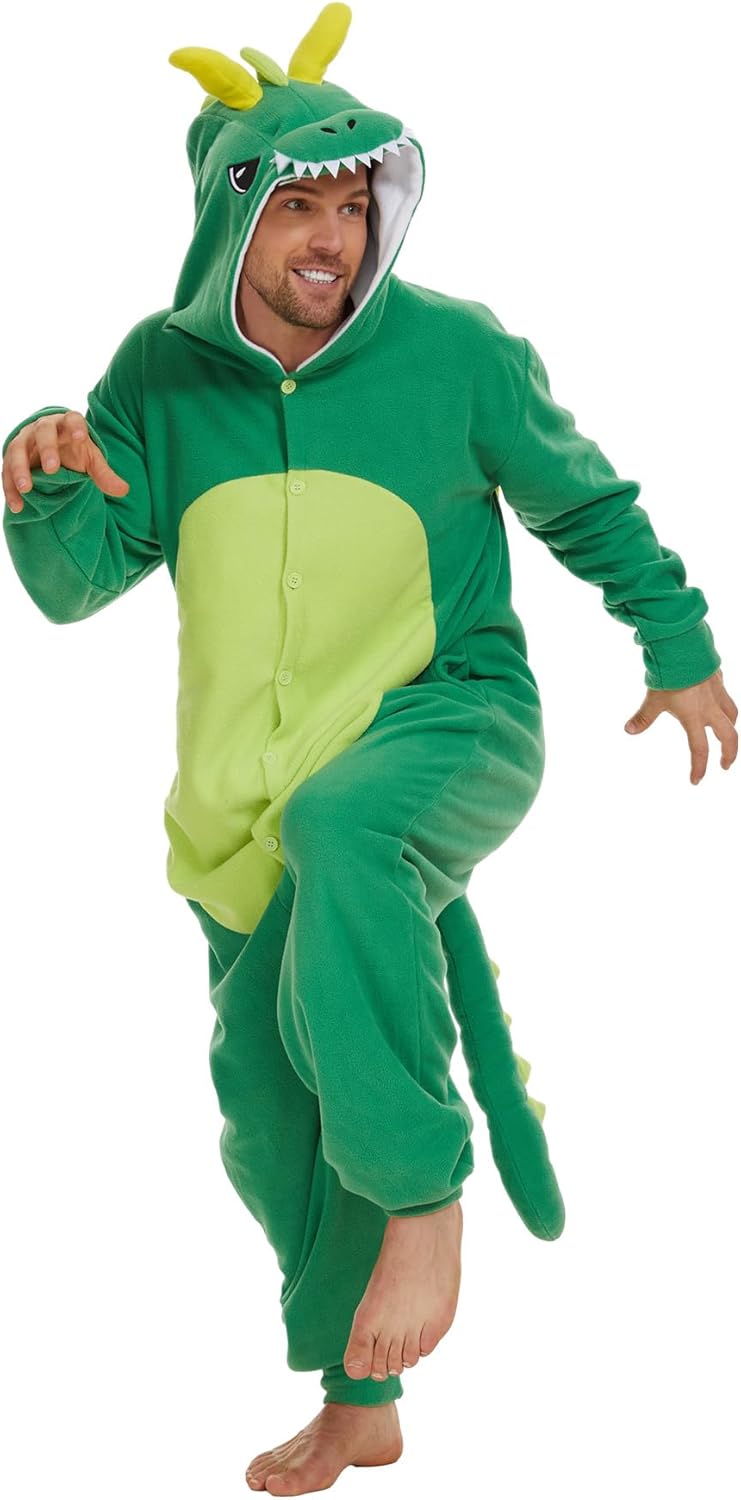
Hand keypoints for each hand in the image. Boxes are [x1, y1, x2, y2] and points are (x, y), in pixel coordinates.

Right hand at [2, 410, 129, 513]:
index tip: (81, 438)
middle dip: (46, 449)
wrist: (52, 449)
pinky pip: (6, 470)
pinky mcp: (12, 457)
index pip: (73, 419)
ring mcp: (25, 440)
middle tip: (51, 469)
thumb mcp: (91, 460)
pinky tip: (18, 505)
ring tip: (27, 489)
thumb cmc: (74, 449)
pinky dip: (10, 488)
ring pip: (17, 450)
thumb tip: (124, 491)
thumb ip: (104, 474)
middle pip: (43, 432)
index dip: (76, 426)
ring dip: (20, 469)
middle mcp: (43, 427)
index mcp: (67, 423)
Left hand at [624, 668, 737, 784]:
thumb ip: (643, 717)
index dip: (699, 767)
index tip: (696, 780)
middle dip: (729, 753)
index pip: (700, 749)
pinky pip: (726, 695)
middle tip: (725, 765)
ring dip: (731, 727)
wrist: (683, 648)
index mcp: (694, 717)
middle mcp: (710, 707)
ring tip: (727, 735)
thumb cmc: (668, 675)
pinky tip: (718, 701)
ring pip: (732, 714)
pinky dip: (725, 703)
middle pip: (729, 736)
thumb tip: (629, 730)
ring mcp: (717, 692)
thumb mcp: (653, 699)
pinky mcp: (718, 678)